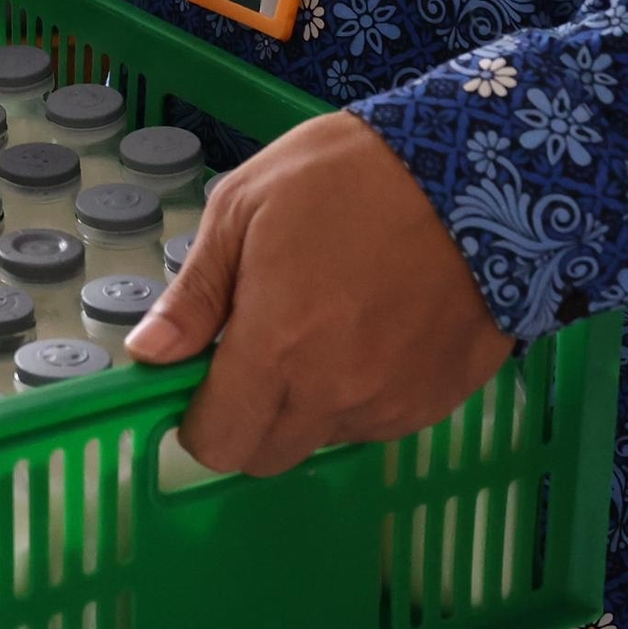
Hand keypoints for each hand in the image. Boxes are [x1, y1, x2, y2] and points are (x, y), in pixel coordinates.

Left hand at [123, 112, 513, 477]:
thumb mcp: (245, 207)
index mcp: (274, 349)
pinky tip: (376, 327)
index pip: (216, 443)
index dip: (198, 418)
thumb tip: (147, 354)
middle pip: (266, 455)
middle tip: (260, 346)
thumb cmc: (350, 176)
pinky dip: (363, 392)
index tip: (202, 375)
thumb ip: (195, 294)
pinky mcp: (438, 402)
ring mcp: (391, 405)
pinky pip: (378, 421)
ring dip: (308, 402)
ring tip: (329, 319)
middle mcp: (332, 395)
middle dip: (248, 416)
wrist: (481, 173)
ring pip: (323, 437)